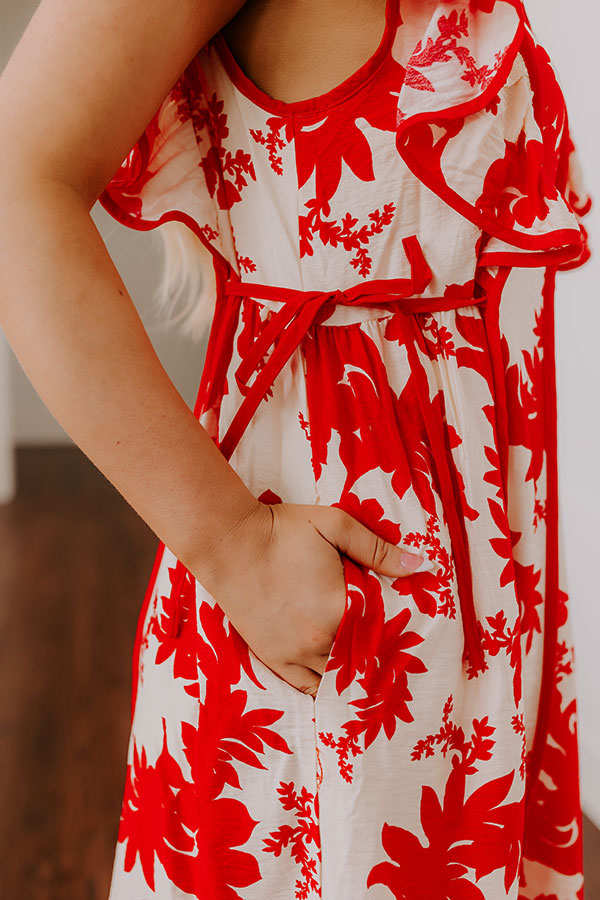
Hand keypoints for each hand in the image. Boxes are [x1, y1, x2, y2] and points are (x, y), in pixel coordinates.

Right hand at [196, 501, 425, 698]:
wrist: (229, 541)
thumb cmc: (283, 530)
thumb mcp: (334, 526)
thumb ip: (377, 549)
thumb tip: (421, 565)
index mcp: (339, 610)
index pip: (383, 635)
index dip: (398, 636)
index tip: (412, 637)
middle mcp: (318, 640)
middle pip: (363, 661)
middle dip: (379, 659)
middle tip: (398, 660)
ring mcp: (293, 653)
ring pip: (337, 680)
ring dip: (354, 677)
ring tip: (372, 674)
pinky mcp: (273, 658)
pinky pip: (306, 687)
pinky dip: (326, 689)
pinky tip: (340, 688)